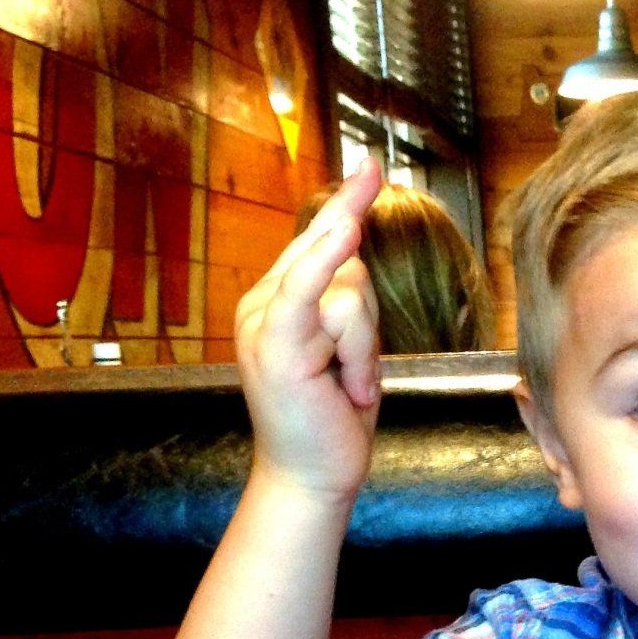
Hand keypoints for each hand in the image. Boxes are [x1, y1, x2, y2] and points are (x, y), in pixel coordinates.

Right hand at [235, 161, 383, 497]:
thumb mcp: (350, 354)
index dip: (349, 202)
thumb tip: (354, 255)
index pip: (324, 240)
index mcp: (281, 299)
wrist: (311, 476)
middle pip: (343, 263)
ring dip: (365, 354)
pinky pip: (307, 290)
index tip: (373, 163)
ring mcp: (264, 319)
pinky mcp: (274, 343)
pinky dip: (323, 262)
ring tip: (344, 394)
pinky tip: (345, 229)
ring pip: (350, 291)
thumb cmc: (333, 419)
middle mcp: (265, 301)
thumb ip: (347, 306)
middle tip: (348, 385)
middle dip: (364, 326)